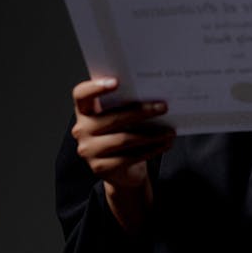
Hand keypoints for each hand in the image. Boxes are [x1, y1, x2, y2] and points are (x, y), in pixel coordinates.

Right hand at [71, 77, 175, 231]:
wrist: (121, 170)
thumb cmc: (122, 135)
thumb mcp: (121, 118)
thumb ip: (126, 105)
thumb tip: (154, 94)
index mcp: (84, 111)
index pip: (81, 94)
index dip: (96, 87)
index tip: (117, 82)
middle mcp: (82, 130)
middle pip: (112, 118)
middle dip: (141, 112)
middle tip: (163, 107)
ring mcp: (89, 150)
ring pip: (124, 139)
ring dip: (151, 135)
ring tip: (170, 131)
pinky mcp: (100, 168)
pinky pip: (130, 157)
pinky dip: (151, 150)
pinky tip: (164, 144)